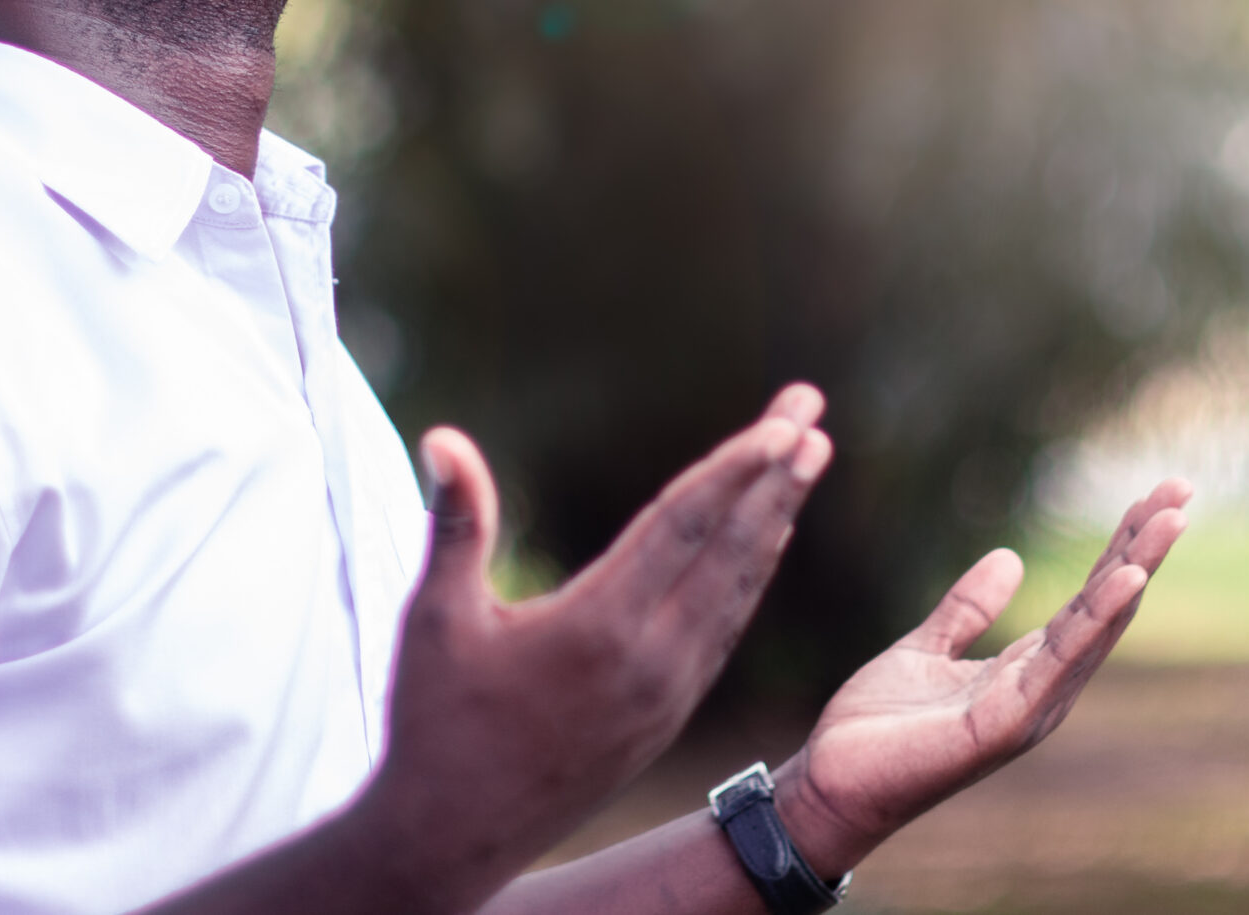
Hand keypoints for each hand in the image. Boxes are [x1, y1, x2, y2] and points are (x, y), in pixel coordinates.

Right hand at [352, 387, 834, 911]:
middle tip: (813, 410)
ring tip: (807, 461)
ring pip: (737, 591)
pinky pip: (724, 630)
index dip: (736, 468)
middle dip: (778, 475)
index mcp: (599, 629)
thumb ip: (456, 522)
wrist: (455, 838)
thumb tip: (443, 436)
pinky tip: (762, 544)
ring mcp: (667, 694)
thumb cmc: (435, 723)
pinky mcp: (666, 717)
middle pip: (731, 548)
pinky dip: (749, 576)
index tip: (783, 423)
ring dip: (774, 519)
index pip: (684, 526)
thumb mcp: (435, 619)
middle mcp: (650, 661)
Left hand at [769, 478, 1191, 876]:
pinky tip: (1127, 578)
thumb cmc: (877, 728)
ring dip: (1135, 569)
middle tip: (1181, 488)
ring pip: (1096, 627)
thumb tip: (1011, 556)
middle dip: (1143, 547)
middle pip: (1106, 607)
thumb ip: (968, 609)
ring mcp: (1031, 708)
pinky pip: (1059, 662)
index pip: (1087, 599)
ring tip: (1171, 519)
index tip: (1154, 497)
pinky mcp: (1005, 723)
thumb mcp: (925, 648)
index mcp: (1026, 670)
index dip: (1120, 547)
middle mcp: (1042, 689)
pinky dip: (1097, 619)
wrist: (833, 784)